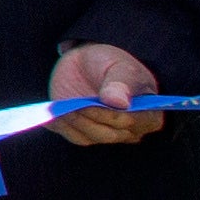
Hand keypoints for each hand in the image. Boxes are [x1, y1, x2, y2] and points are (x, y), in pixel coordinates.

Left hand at [46, 40, 164, 142]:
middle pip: (110, 134)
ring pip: (90, 137)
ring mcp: (106, 132)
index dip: (115, 116)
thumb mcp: (119, 65)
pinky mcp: (83, 131)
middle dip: (91, 118)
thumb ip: (120, 83)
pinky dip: (61, 126)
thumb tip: (120, 104)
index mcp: (148, 112)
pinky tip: (51, 116)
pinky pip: (72, 135)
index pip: (134, 122)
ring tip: (64, 107)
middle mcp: (129, 128)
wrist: (86, 62)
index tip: (100, 103)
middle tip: (76, 104)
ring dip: (75, 122)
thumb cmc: (110, 63)